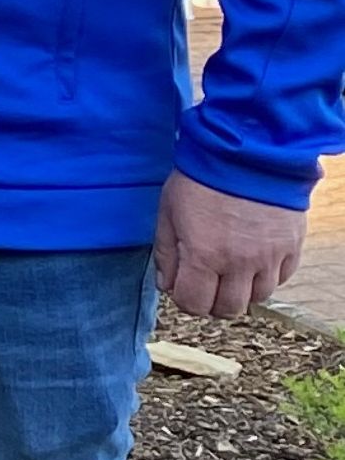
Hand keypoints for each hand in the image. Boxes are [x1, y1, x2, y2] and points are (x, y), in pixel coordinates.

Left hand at [153, 171, 306, 318]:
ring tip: (231, 271)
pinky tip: (254, 260)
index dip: (185, 299)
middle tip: (206, 283)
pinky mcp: (292, 245)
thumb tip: (168, 285)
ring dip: (241, 291)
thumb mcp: (169, 213)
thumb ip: (167, 254)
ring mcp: (270, 256)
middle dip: (212, 301)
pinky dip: (267, 276)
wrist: (249, 151)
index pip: (195, 303)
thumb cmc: (201, 179)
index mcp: (204, 256)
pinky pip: (282, 278)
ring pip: (258, 297)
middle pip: (228, 308)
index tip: (183, 286)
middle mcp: (240, 263)